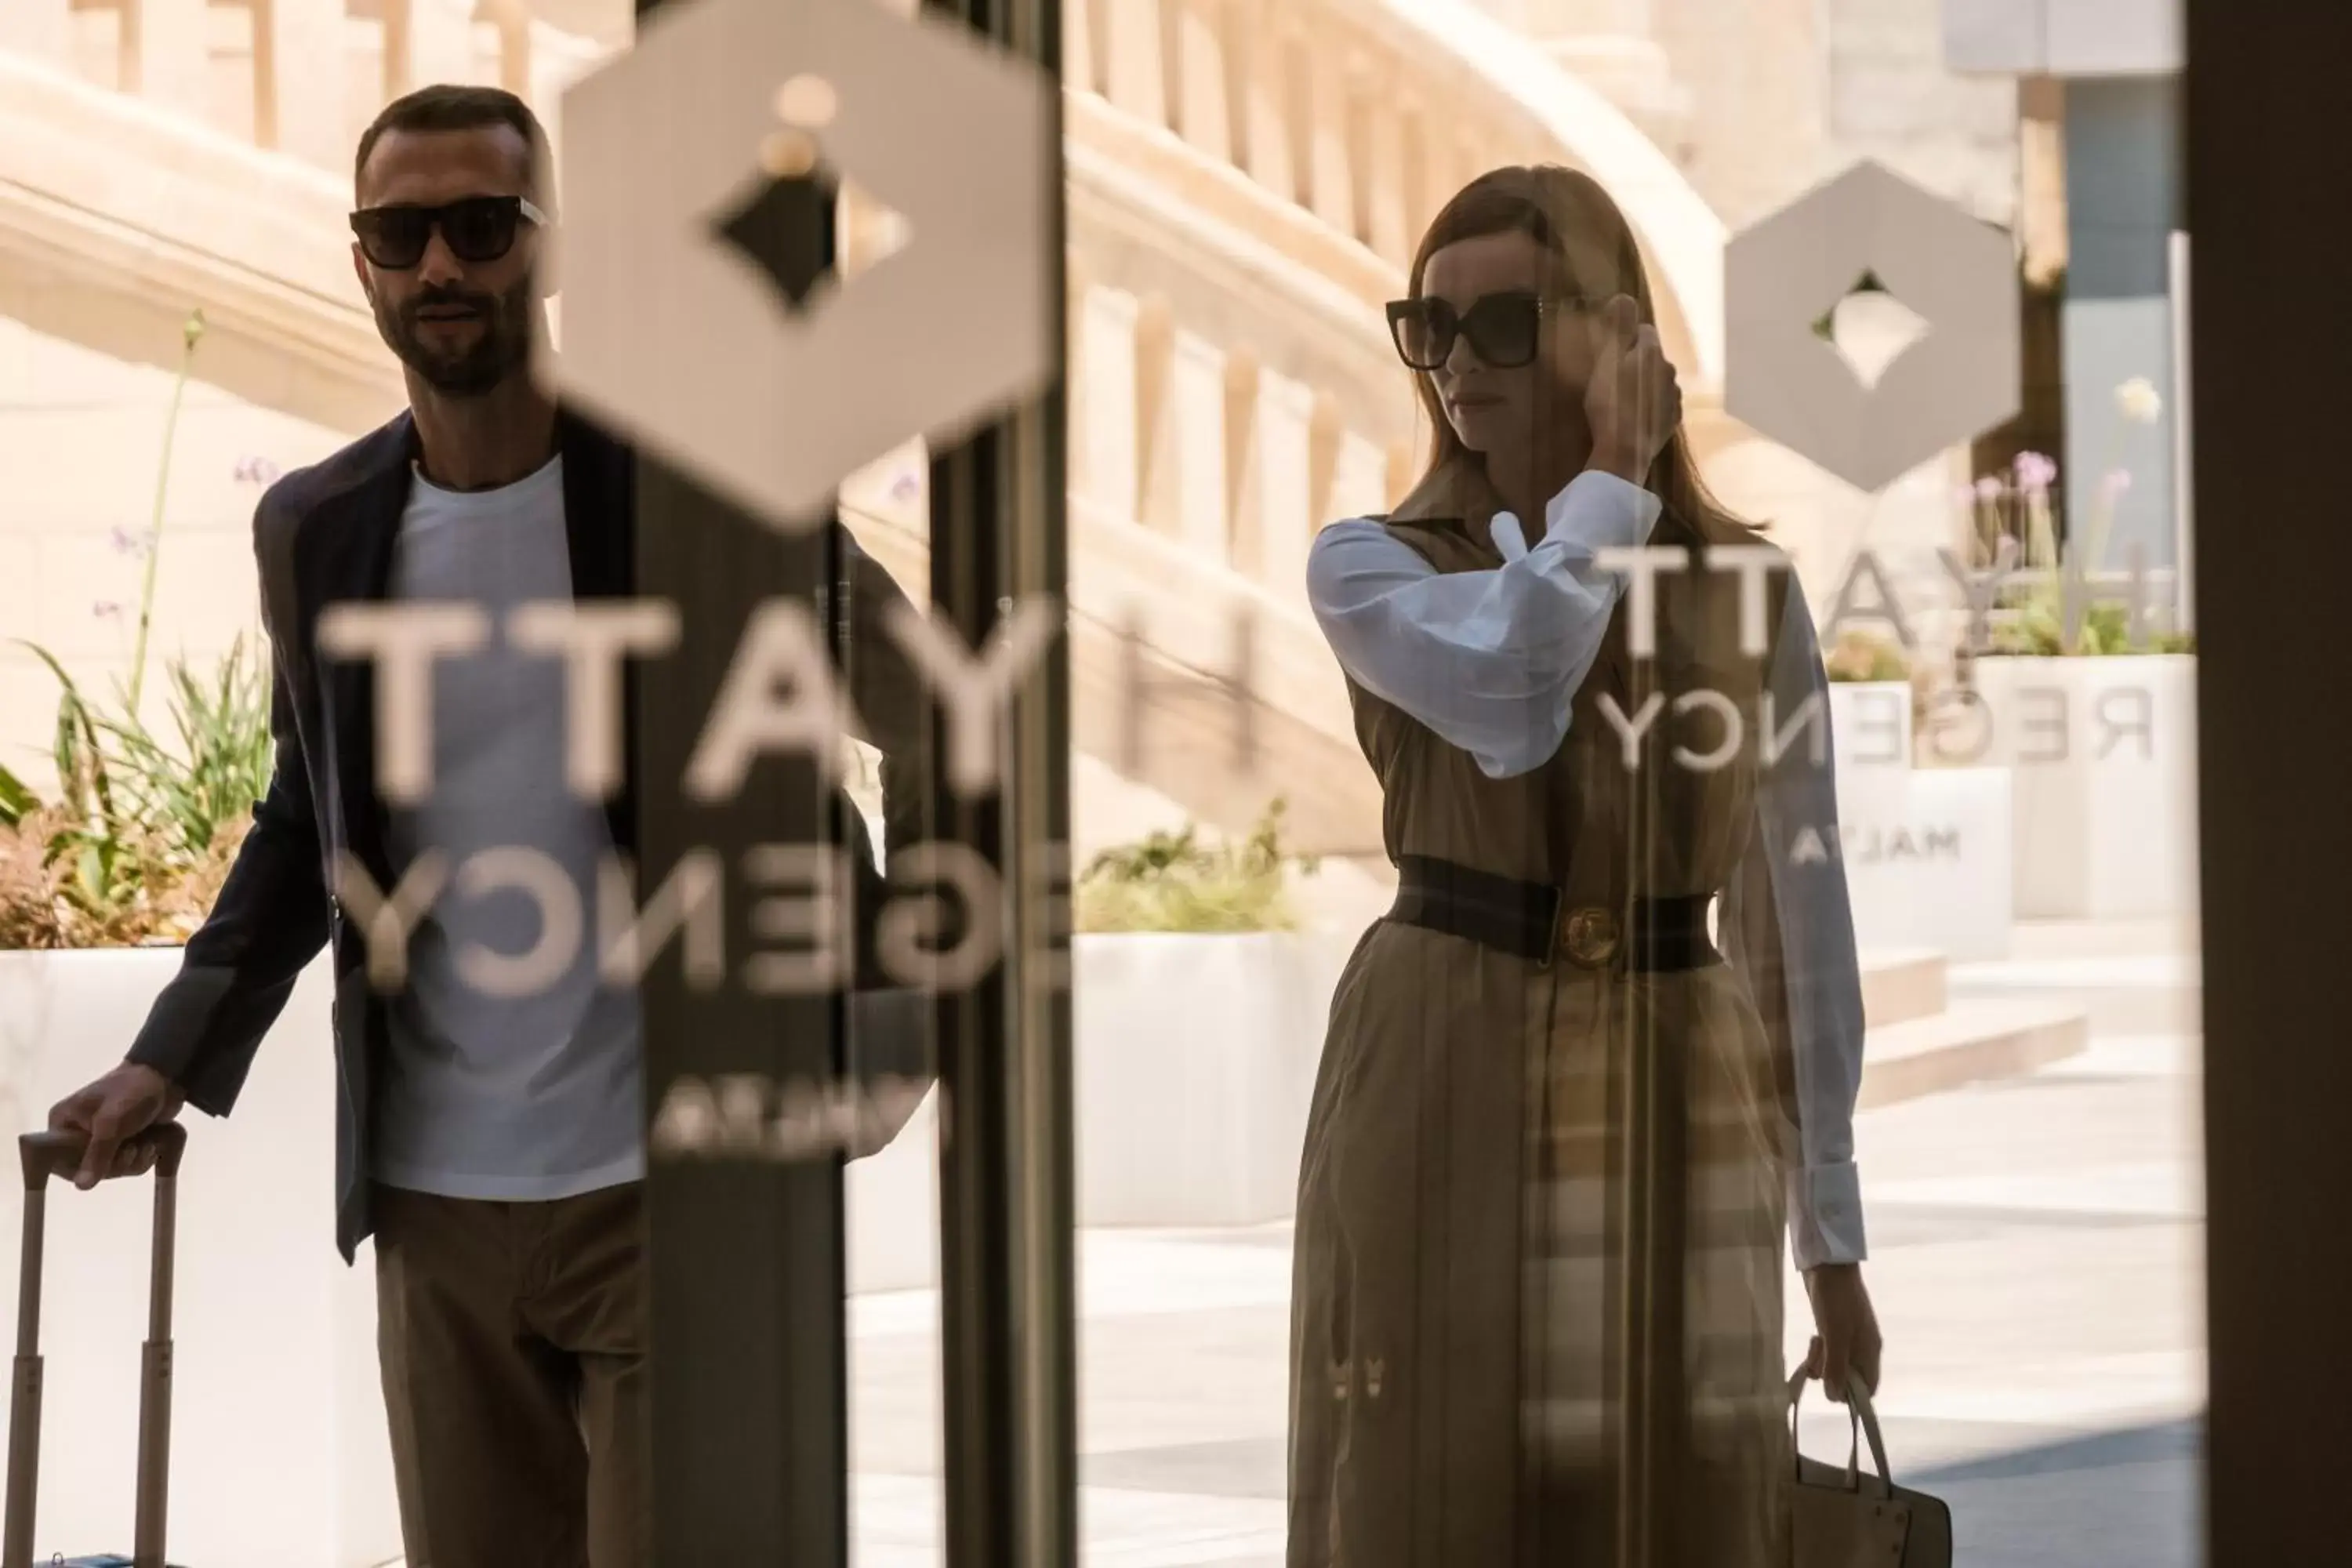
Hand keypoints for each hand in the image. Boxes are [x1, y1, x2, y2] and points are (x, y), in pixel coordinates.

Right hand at [46, 1062, 183, 1190]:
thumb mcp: (111, 1123)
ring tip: (146, 1144)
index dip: (81, 1169)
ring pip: (111, 1169)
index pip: (59, 1160)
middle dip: (116, 1164)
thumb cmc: (132, 1092)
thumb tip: (81, 1186)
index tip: (105, 1163)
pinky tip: (152, 1147)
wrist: (166, 1077)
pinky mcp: (122, 1141)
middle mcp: (77, 1132)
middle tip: (132, 1149)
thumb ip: (97, 1155)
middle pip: (88, 1169)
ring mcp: (100, 1138)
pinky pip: (127, 1165)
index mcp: (63, 1122)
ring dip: (133, 1162)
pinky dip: (141, 1160)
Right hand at [1581, 293, 1680, 483]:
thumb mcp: (1606, 359)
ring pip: (1658, 382)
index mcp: (1652, 352)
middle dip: (1636, 362)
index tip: (1608, 353)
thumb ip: (1618, 326)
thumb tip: (1626, 296)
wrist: (1624, 451)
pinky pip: (1661, 406)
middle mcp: (1670, 371)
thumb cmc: (1610, 402)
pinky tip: (1634, 419)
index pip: (1643, 330)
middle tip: (1611, 379)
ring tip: (1623, 402)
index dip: (1625, 339)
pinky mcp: (1672, 423)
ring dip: (1644, 386)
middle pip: (1652, 357)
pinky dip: (1650, 408)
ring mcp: (1674, 398)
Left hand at [1802, 1262, 1882, 1404]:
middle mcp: (1862, 1349)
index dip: (1851, 1394)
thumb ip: (1836, 1366)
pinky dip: (1819, 1351)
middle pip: (1848, 1379)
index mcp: (1870, 1352)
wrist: (1828, 1267)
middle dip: (1831, 1374)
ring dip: (1821, 1362)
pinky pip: (1828, 1352)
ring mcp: (1849, 1339)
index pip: (1868, 1388)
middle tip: (1818, 1359)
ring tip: (1815, 1344)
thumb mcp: (1835, 1335)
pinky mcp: (1834, 1330)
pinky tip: (1814, 1338)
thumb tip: (1834, 1396)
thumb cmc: (1835, 1301)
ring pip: (1835, 1366)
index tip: (1831, 1386)